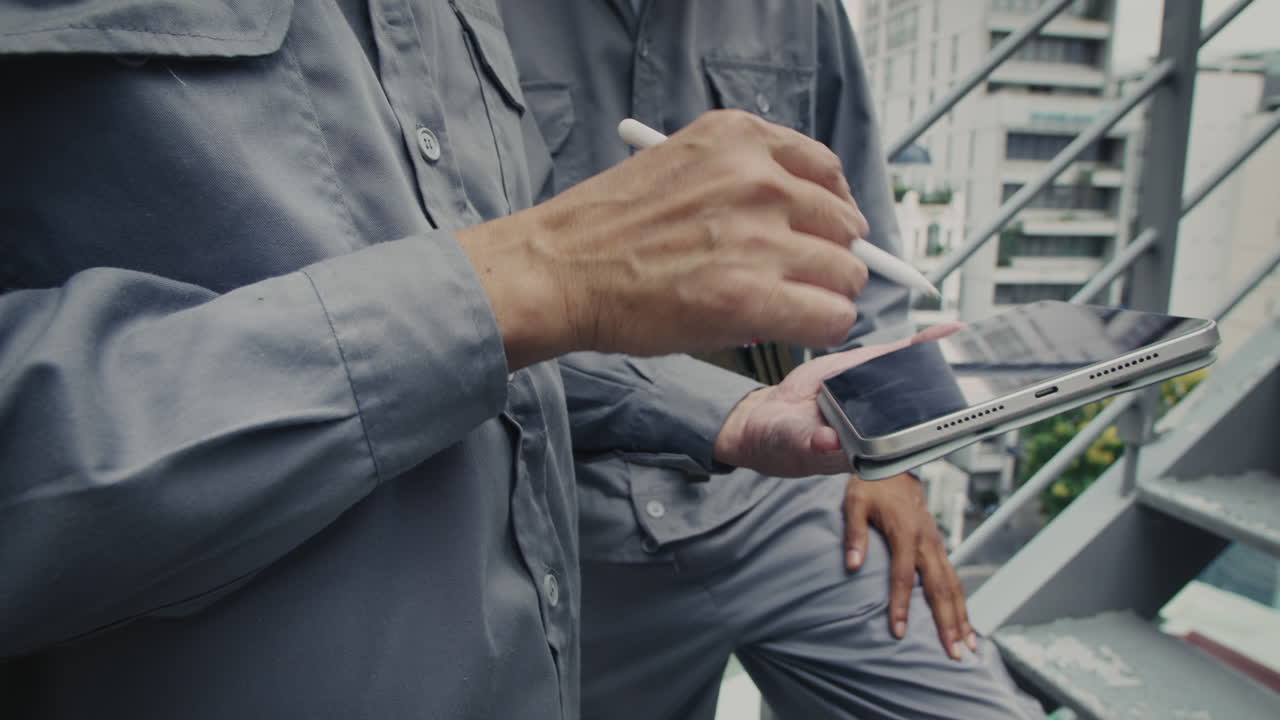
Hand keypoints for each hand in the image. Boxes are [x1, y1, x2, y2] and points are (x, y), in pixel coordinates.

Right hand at [457, 110, 869, 369]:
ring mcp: (759, 239)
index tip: (819, 231)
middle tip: (796, 277)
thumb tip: (809, 215)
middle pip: (844, 223)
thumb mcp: (683, 164)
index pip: (826, 169)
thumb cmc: (609, 227)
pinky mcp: (752, 298)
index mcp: (740, 138)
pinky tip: (794, 328)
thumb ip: (745, 177)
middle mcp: (758, 179)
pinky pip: (833, 317)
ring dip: (825, 294)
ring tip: (788, 305)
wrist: (558, 269)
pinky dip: (821, 327)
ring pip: (846, 274)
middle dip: (828, 254)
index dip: (828, 208)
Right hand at [712, 323, 961, 476]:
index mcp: (872, 447)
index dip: (942, 429)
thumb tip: (827, 443)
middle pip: (927, 408)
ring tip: (974, 350)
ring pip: (919, 380)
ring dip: (947, 366)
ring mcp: (878, 395)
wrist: (768, 417)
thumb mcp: (793, 444)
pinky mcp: (868, 369)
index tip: (966, 419)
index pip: (915, 440)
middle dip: (955, 393)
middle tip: (982, 377)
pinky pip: (900, 355)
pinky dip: (925, 343)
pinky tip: (949, 331)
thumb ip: (810, 443)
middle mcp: (882, 423)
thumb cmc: (784, 440)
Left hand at [844, 472, 977, 660]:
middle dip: (947, 622)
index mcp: (905, 532)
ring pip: (954, 586)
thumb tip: (851, 565)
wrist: (893, 465)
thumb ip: (854, 533)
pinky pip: (955, 579)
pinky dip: (962, 603)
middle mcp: (927, 541)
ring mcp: (937, 545)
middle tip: (952, 653)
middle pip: (940, 588)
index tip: (898, 632)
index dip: (900, 605)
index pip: (903, 576)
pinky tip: (966, 624)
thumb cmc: (871, 485)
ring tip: (967, 647)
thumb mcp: (854, 502)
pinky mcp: (939, 548)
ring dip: (961, 618)